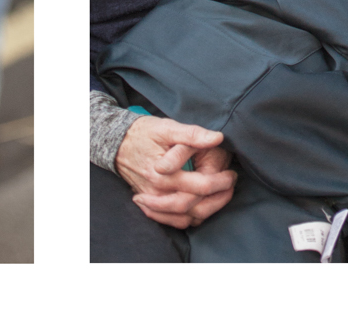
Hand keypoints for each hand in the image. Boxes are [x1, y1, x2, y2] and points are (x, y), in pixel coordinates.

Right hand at [116, 115, 236, 229]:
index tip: (231, 174)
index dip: (220, 182)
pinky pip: (172, 221)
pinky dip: (188, 219)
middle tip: (230, 186)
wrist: (117, 142)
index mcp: (163, 174)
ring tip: (220, 197)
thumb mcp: (168, 127)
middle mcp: (157, 192)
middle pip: (194, 208)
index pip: (199, 187)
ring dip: (206, 211)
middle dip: (217, 200)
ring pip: (184, 219)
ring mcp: (152, 201)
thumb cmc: (143, 132)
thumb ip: (193, 134)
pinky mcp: (150, 204)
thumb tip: (217, 138)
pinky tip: (199, 206)